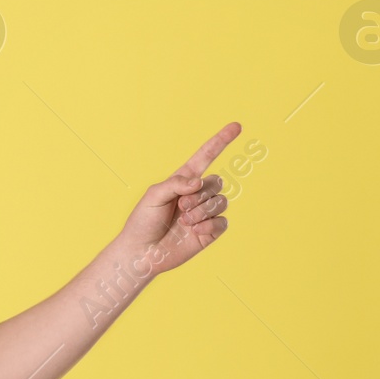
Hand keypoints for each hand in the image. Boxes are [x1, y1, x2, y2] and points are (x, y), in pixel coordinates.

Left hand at [116, 122, 241, 277]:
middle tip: (180, 207)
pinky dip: (208, 226)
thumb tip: (199, 182)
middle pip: (217, 182)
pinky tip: (193, 232)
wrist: (142, 252)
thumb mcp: (153, 196)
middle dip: (200, 195)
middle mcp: (197, 194)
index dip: (221, 141)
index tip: (237, 126)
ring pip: (221, 202)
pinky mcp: (210, 231)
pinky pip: (222, 223)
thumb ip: (175, 184)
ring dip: (202, 211)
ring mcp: (205, 213)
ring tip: (184, 221)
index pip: (206, 156)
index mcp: (183, 180)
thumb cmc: (143, 221)